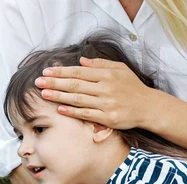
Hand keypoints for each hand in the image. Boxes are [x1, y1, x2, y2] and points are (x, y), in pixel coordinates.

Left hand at [35, 57, 153, 129]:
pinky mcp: (107, 118)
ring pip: (78, 99)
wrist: (148, 107)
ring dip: (59, 96)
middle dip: (55, 83)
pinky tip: (60, 109)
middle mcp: (105, 89)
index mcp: (107, 75)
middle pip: (75, 85)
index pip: (79, 72)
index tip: (47, 72)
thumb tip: (81, 62)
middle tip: (38, 82)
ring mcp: (106, 104)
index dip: (61, 72)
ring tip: (44, 93)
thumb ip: (101, 64)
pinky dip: (72, 111)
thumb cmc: (133, 87)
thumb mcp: (120, 69)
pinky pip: (86, 114)